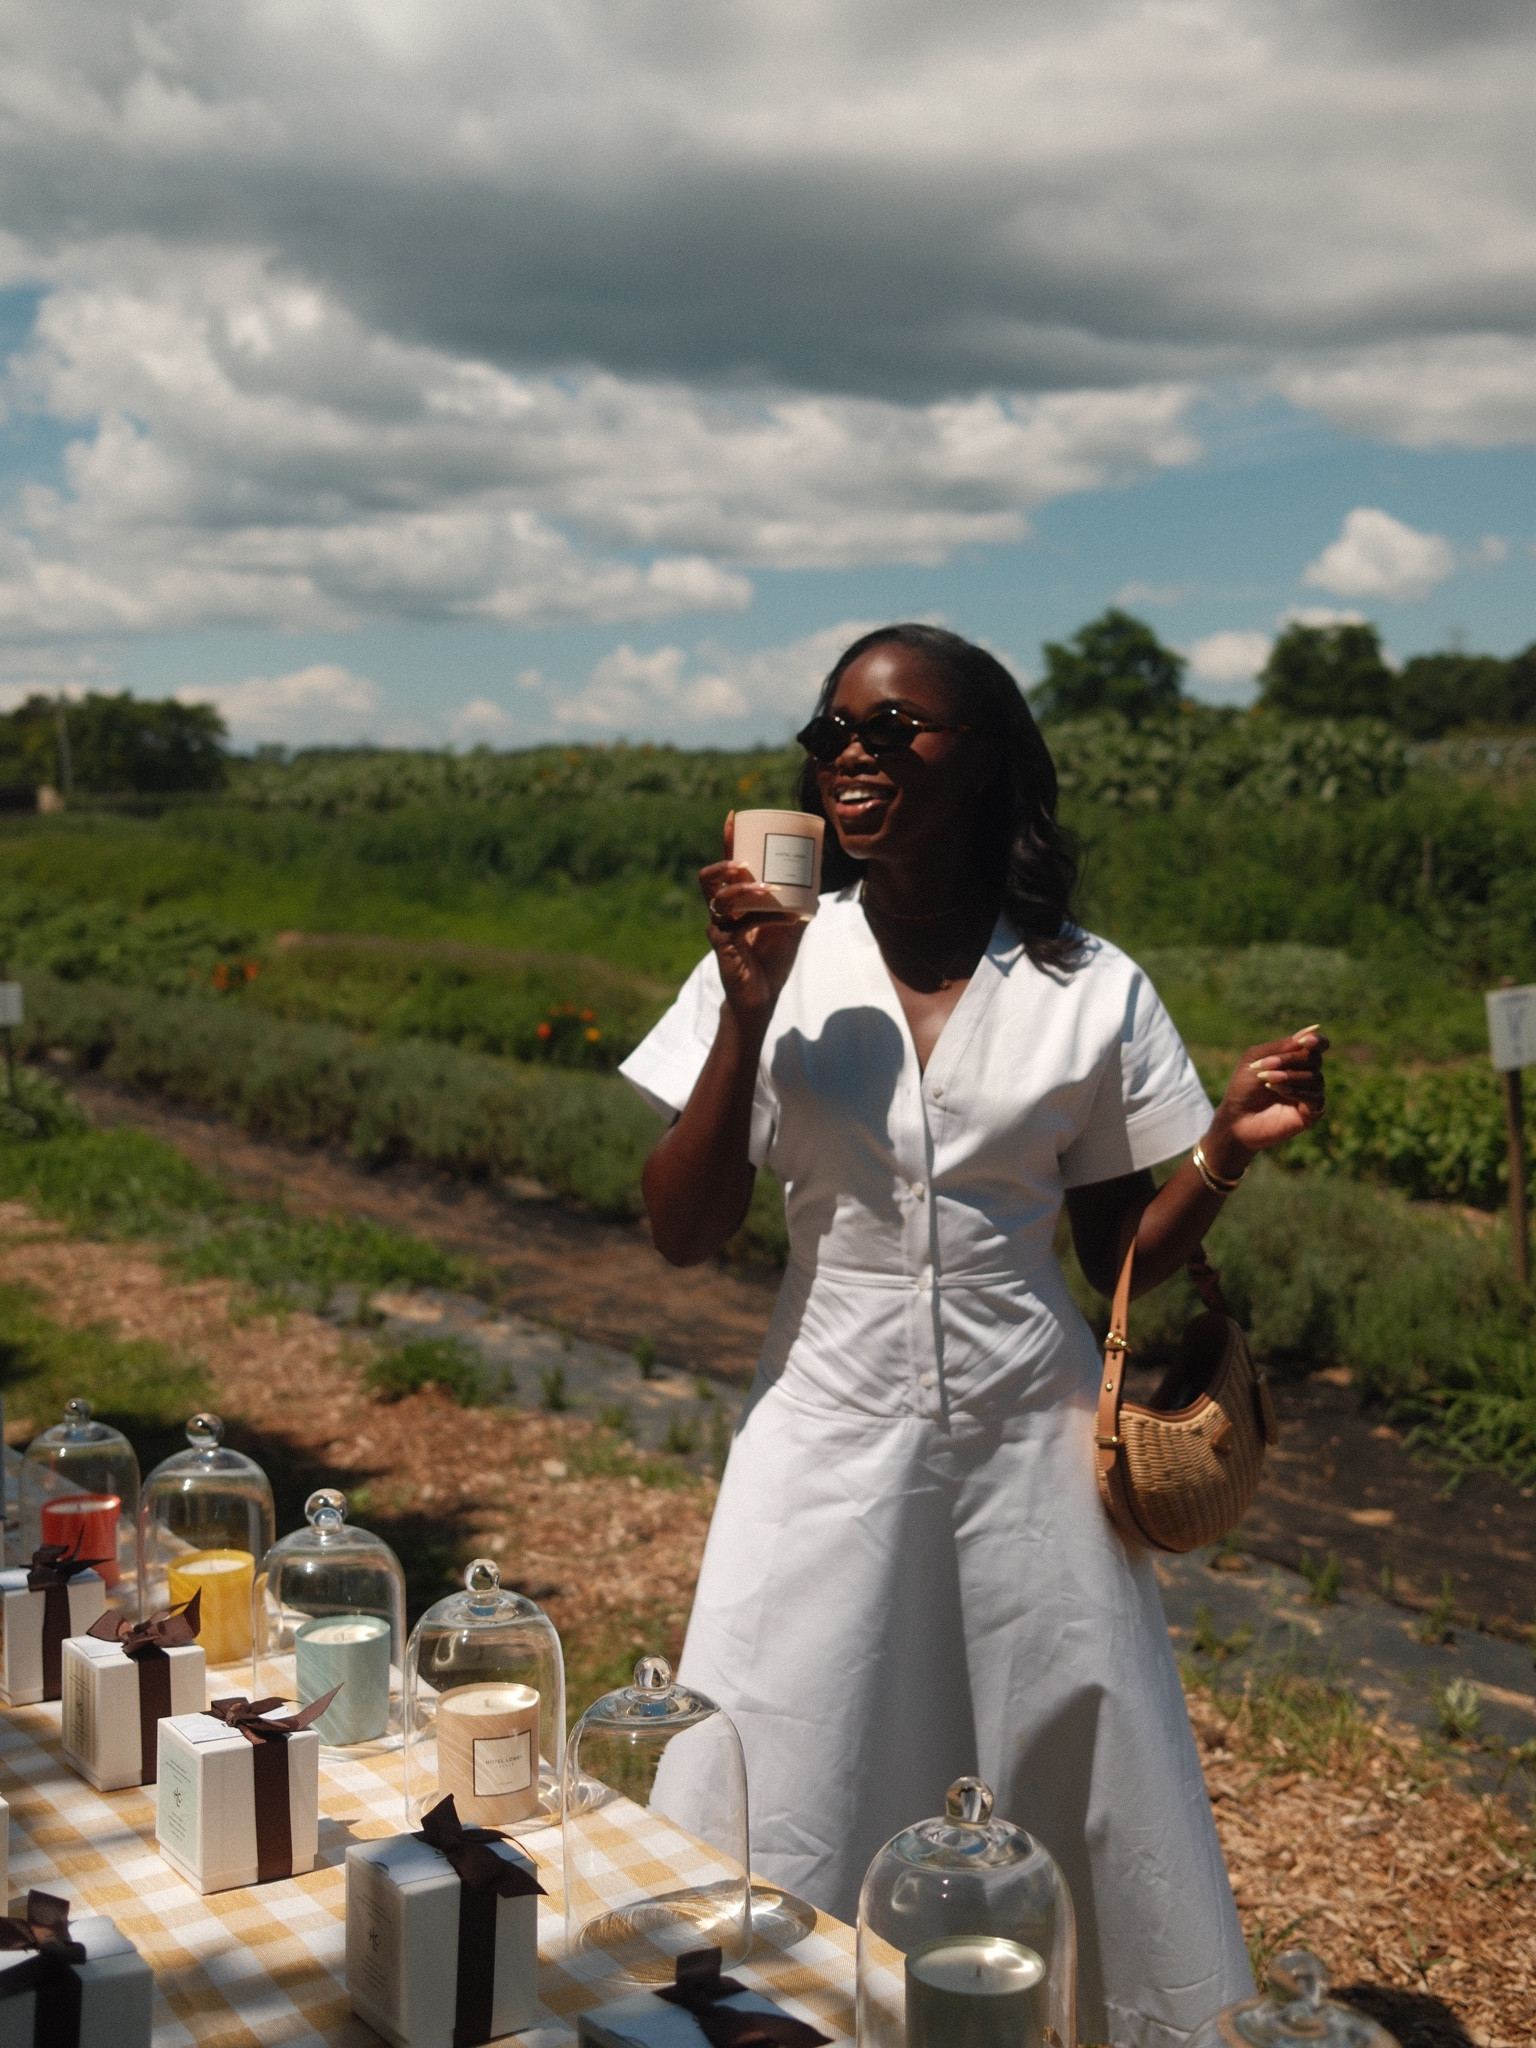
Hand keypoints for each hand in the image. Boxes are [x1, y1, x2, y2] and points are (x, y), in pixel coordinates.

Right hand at [698, 813, 808, 1023]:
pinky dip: (765, 919)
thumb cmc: (771, 962)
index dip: (727, 841)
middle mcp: (722, 912)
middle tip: (748, 863)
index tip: (734, 817)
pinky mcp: (722, 946)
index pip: (727, 866)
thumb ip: (800, 906)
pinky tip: (788, 919)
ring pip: (719, 899)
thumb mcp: (791, 929)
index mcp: (735, 902)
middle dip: (727, 866)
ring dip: (745, 890)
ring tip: (768, 889)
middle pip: (710, 878)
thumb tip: (819, 884)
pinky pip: (737, 925)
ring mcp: (719, 928)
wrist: (761, 998)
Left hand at [1208, 1026, 1328, 1168]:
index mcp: (1295, 1060)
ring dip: (1290, 1076)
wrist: (1236, 1119)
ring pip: (1315, 1077)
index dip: (1316, 1041)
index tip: (1304, 1041)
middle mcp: (1306, 1075)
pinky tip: (1279, 1092)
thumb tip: (1312, 1030)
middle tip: (1266, 1066)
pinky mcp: (1311, 1113)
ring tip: (1267, 1080)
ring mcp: (1310, 1094)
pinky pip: (1316, 1097)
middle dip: (1290, 1060)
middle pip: (1315, 1059)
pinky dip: (1297, 1091)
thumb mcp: (1256, 1059)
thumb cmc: (1243, 1088)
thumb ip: (1281, 1046)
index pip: (1318, 1045)